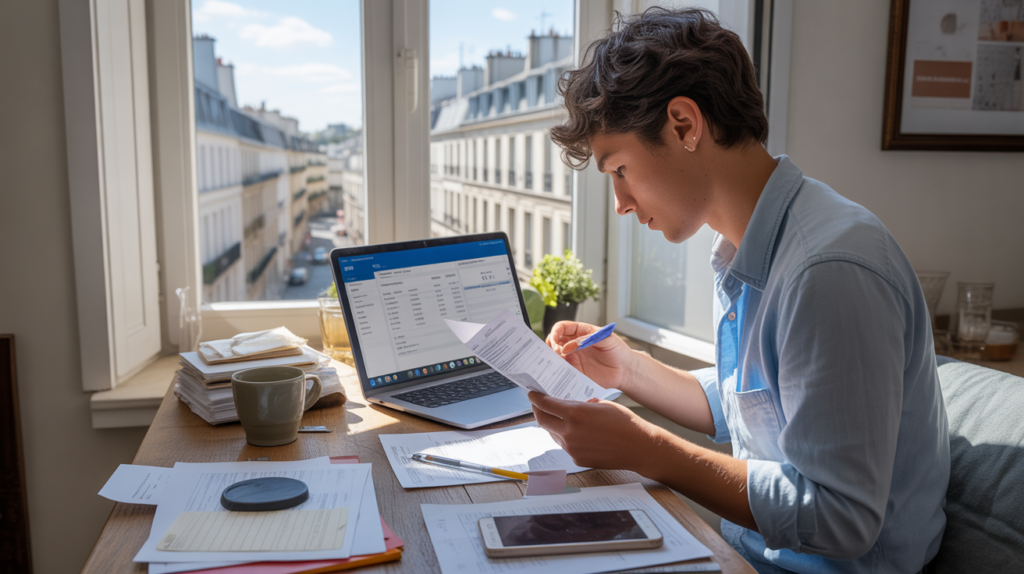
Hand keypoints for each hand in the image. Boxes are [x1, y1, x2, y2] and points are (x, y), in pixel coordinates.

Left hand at [528, 392, 661, 472]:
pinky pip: (564, 445)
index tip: (532, 394)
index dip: (536, 398)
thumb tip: (568, 405)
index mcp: (575, 414)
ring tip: (559, 417)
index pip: (545, 405)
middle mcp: (569, 432)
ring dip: (553, 424)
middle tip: (539, 404)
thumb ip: (581, 405)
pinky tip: (575, 432)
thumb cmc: (625, 423)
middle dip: (538, 411)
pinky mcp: (577, 459)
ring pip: (553, 434)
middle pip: (543, 421)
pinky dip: (565, 437)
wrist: (639, 447)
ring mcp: (572, 448)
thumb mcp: (601, 405)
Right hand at [546, 321, 637, 390]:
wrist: (625, 370)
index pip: (561, 328)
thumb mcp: (606, 338)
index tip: (555, 339)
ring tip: (555, 363)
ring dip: (551, 359)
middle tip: (555, 352)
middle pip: (553, 341)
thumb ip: (587, 339)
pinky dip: (556, 371)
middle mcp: (573, 345)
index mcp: (580, 332)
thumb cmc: (618, 351)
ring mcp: (573, 359)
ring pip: (554, 356)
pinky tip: (558, 373)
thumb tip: (568, 346)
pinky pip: (561, 371)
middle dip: (550, 345)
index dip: (555, 332)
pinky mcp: (574, 372)